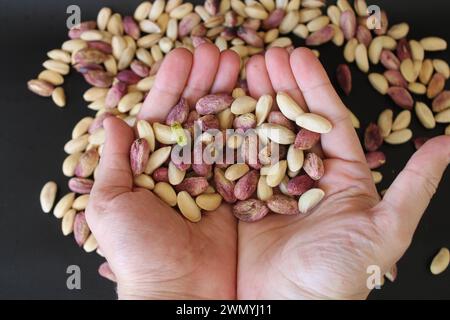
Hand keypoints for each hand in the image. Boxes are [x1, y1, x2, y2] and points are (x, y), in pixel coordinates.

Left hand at [86, 44, 240, 298]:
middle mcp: (181, 169)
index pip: (161, 117)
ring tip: (240, 65)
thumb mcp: (111, 204)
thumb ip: (112, 161)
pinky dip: (250, 130)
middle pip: (194, 117)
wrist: (180, 292)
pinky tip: (258, 101)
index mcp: (149, 168)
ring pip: (221, 129)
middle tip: (219, 52)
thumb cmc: (138, 252)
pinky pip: (244, 156)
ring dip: (229, 96)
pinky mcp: (236, 193)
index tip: (184, 57)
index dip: (171, 87)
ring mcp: (211, 179)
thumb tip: (109, 120)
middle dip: (205, 83)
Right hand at [237, 47, 449, 298]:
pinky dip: (229, 137)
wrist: (289, 307)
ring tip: (241, 73)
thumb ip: (414, 186)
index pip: (327, 120)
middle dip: (280, 86)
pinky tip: (221, 112)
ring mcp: (273, 187)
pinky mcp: (244, 201)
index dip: (313, 86)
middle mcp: (306, 177)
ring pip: (263, 136)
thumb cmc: (341, 274)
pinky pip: (236, 163)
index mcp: (340, 176)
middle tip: (264, 56)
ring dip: (253, 103)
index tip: (297, 55)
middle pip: (292, 122)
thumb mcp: (386, 229)